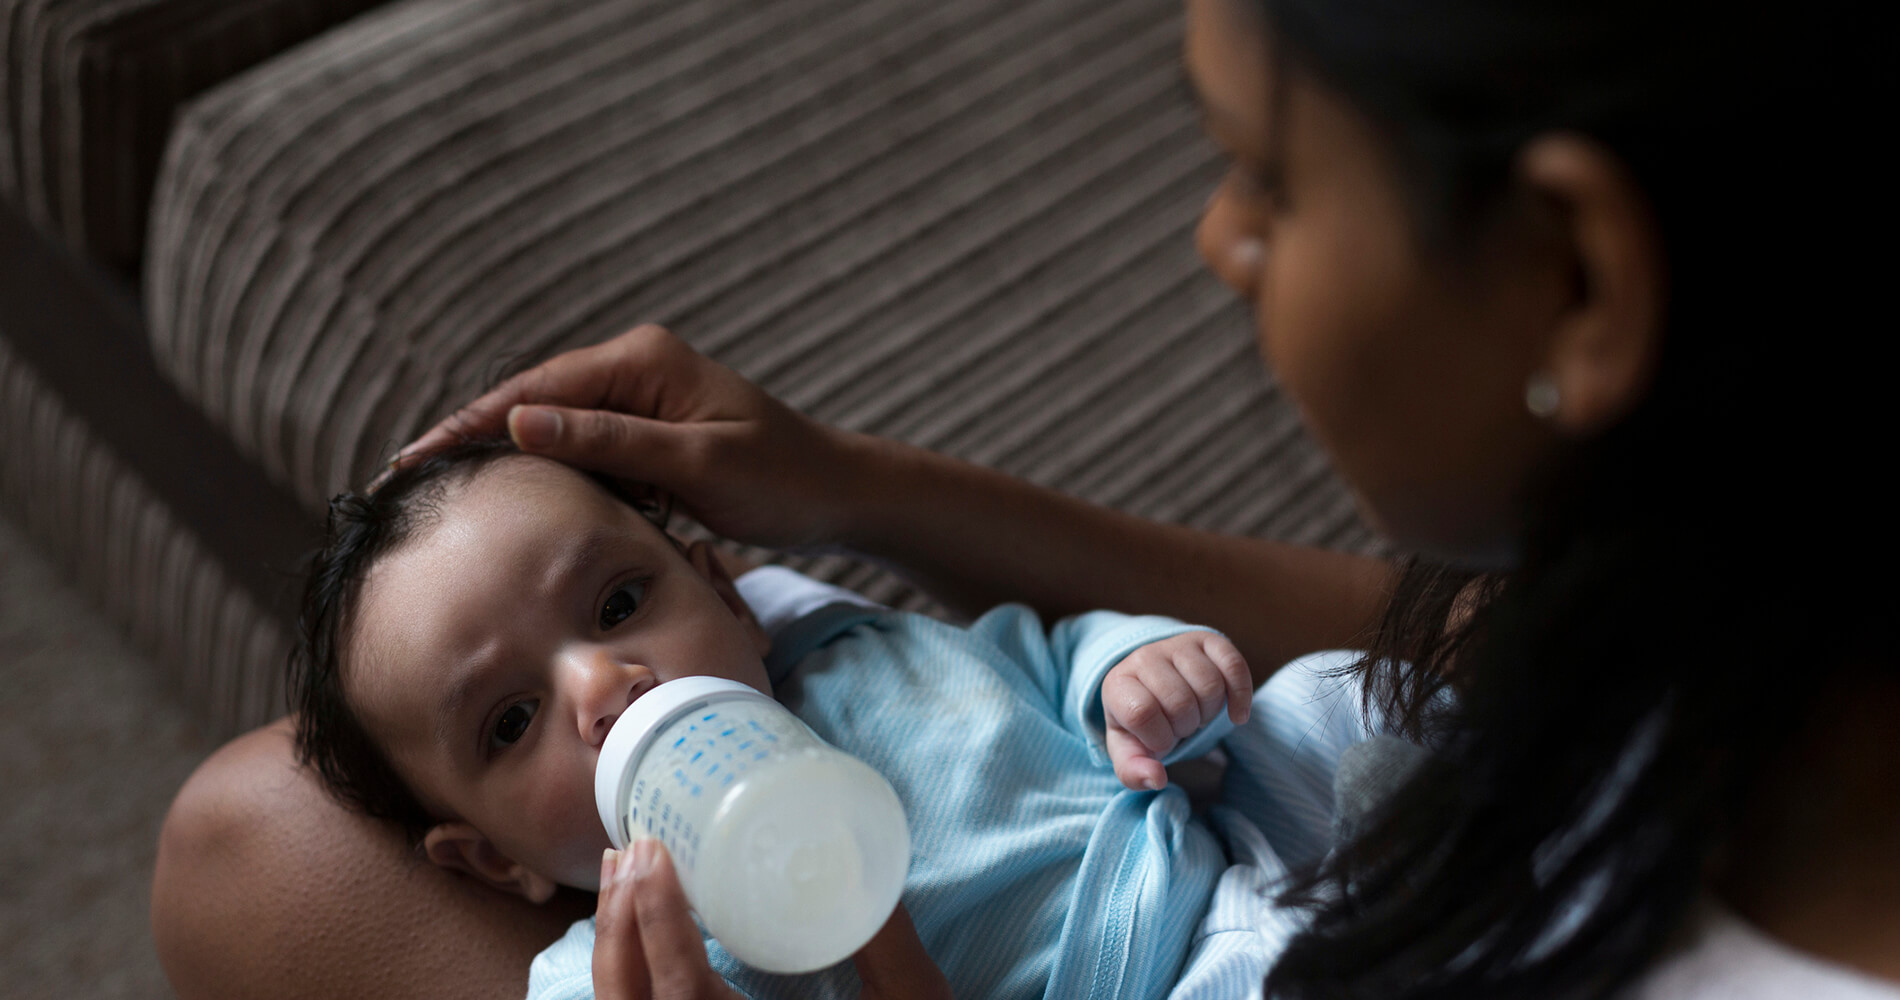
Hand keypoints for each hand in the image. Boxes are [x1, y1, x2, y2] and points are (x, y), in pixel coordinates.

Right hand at [400, 325, 857, 548]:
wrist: (837, 494)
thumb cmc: (781, 478)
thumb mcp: (697, 464)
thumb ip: (611, 442)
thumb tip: (520, 421)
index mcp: (642, 361)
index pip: (535, 390)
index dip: (470, 425)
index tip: (413, 459)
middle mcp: (635, 369)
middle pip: (534, 403)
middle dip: (471, 438)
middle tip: (403, 481)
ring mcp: (641, 400)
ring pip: (554, 428)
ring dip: (504, 457)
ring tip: (436, 492)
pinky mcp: (649, 433)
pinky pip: (584, 450)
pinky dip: (548, 472)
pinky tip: (509, 500)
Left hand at [594, 840, 951, 999]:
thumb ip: (889, 948)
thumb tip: (867, 862)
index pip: (681, 990)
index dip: (657, 918)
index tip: (653, 852)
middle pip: (626, 999)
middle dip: (621, 920)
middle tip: (632, 849)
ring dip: (614, 945)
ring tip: (623, 876)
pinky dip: (626, 976)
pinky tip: (638, 935)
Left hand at [1101, 632, 1251, 790]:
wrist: (1157, 688)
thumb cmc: (1142, 725)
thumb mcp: (1129, 750)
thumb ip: (1133, 770)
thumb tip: (1157, 778)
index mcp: (1117, 685)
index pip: (1141, 713)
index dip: (1157, 737)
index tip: (1158, 740)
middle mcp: (1144, 657)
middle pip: (1180, 702)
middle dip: (1185, 726)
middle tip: (1179, 726)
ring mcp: (1177, 646)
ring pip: (1210, 686)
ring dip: (1209, 713)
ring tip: (1196, 713)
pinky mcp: (1208, 641)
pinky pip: (1234, 667)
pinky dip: (1241, 696)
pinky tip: (1236, 715)